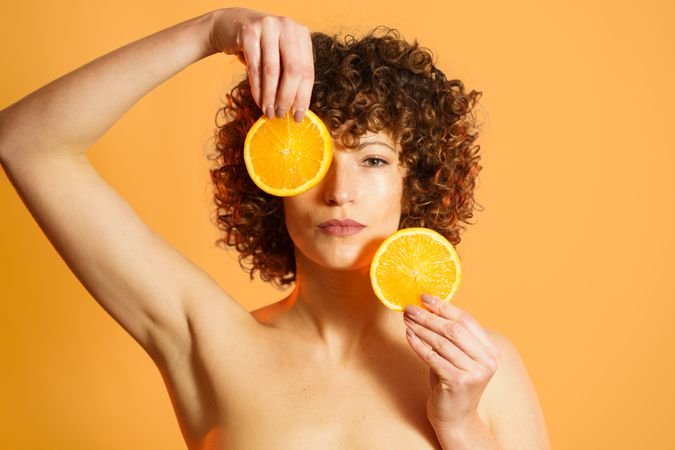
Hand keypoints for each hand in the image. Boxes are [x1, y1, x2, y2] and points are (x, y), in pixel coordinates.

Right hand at [209, 7, 313, 121]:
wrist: (231, 24)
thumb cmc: (261, 46)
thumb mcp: (280, 56)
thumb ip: (290, 75)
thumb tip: (296, 109)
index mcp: (301, 34)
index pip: (307, 70)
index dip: (304, 96)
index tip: (299, 116)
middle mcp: (288, 27)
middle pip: (293, 70)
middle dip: (287, 97)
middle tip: (281, 115)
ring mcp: (268, 26)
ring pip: (272, 70)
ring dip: (270, 96)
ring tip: (269, 112)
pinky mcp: (249, 32)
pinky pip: (254, 66)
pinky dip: (257, 88)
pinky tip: (259, 101)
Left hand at [403, 294, 500, 429]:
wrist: (455, 418)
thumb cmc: (452, 382)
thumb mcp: (457, 356)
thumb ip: (451, 336)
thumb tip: (428, 307)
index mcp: (490, 351)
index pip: (466, 320)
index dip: (444, 306)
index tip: (425, 297)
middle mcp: (487, 361)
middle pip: (453, 329)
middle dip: (428, 316)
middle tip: (410, 308)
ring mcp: (474, 373)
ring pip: (441, 342)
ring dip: (420, 328)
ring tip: (406, 320)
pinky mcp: (458, 382)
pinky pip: (433, 357)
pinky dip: (418, 345)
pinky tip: (408, 335)